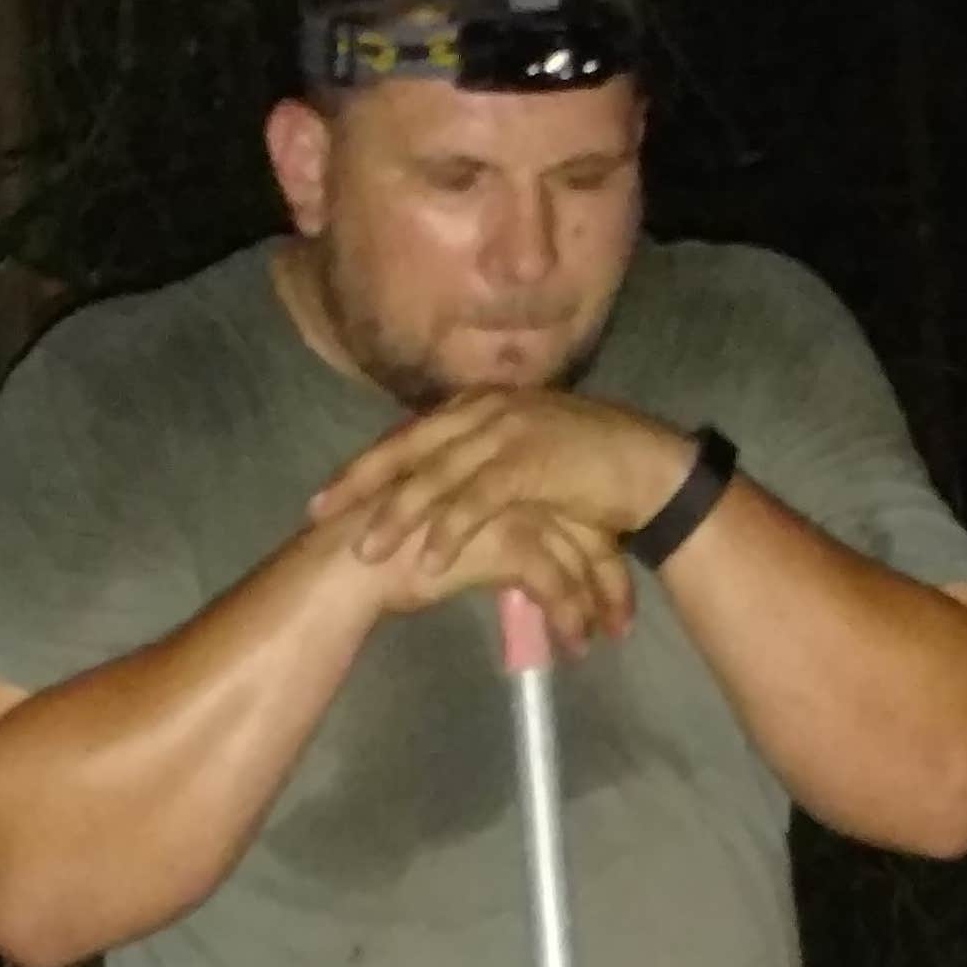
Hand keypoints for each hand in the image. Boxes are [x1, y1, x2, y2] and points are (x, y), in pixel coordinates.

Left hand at [312, 388, 692, 620]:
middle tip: (320, 516)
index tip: (325, 498)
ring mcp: (508, 431)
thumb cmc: (585, 471)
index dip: (365, 468)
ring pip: (437, 474)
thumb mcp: (521, 460)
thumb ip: (478, 467)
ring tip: (367, 550)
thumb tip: (436, 492)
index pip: (409, 438)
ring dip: (398, 514)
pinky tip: (427, 558)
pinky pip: (478, 499)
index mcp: (479, 407)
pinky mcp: (531, 460)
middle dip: (361, 485)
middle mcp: (486, 410)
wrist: (647, 470)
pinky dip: (450, 529)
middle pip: (408, 449)